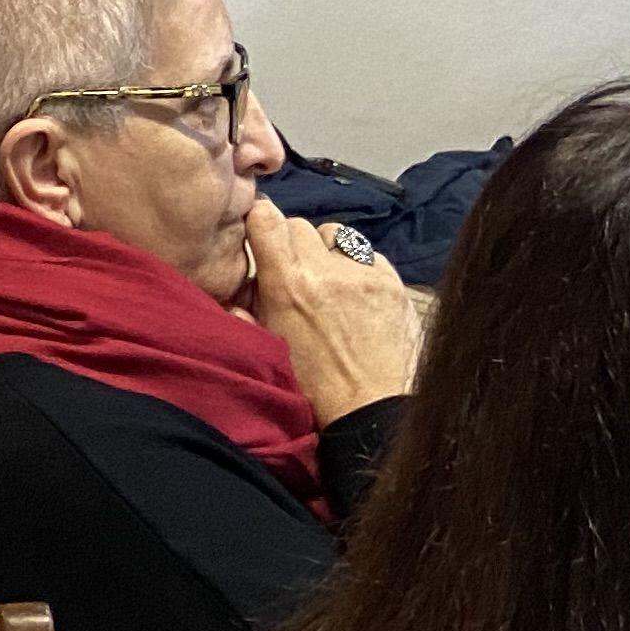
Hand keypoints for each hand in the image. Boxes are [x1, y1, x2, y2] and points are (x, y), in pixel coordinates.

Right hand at [240, 200, 422, 425]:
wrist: (374, 412)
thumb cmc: (314, 389)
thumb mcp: (268, 348)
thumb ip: (246, 312)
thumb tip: (237, 289)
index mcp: (286, 285)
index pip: (265, 217)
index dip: (259, 220)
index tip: (260, 236)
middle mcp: (324, 270)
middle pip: (298, 224)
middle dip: (291, 244)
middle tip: (294, 273)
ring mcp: (363, 273)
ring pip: (335, 234)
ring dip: (326, 251)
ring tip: (330, 282)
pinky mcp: (392, 283)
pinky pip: (368, 255)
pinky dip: (359, 268)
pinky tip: (359, 296)